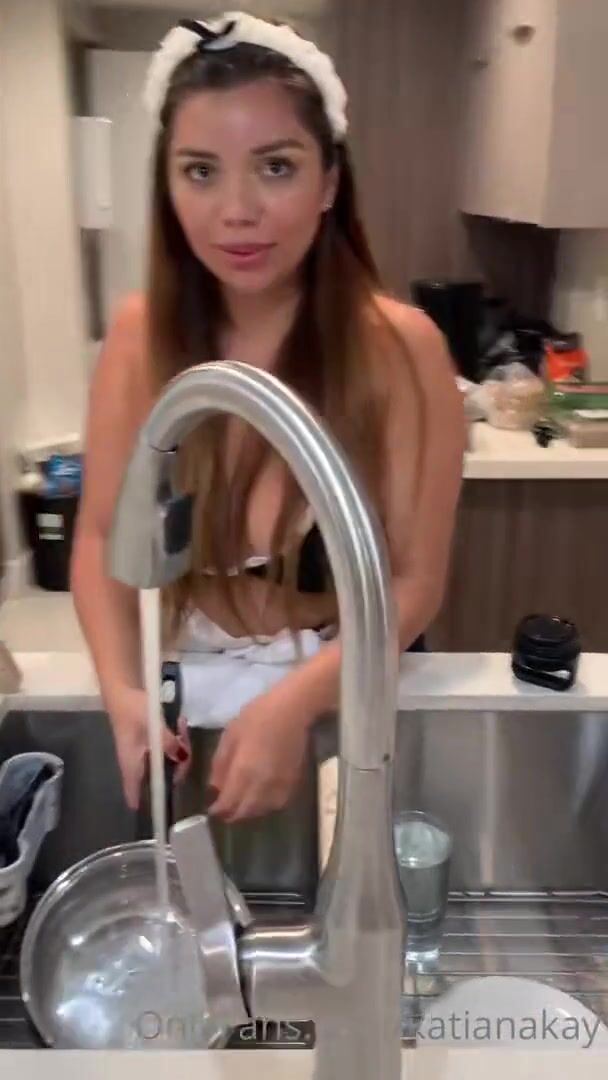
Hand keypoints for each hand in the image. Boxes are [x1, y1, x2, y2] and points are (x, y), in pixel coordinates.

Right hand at [108, 687, 190, 809]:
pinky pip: (165, 746)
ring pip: (165, 759)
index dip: (146, 804)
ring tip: (182, 727)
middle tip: (186, 746)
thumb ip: (167, 742)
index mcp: (131, 762)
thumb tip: (181, 758)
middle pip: (159, 775)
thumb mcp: (152, 724)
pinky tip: (179, 724)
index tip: (162, 812)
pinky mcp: (149, 739)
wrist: (122, 686)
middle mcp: (136, 760)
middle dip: (178, 765)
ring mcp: (142, 750)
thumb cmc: (132, 708)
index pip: (134, 791)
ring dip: (178, 747)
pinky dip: (174, 739)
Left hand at [207, 688, 312, 821]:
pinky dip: (267, 806)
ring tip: (242, 807)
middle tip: (224, 812)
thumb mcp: (231, 735)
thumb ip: (221, 763)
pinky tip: (262, 800)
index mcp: (244, 772)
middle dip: (233, 814)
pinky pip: (279, 802)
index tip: (211, 809)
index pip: (229, 803)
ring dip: (250, 812)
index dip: (219, 810)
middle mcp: (262, 784)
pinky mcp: (293, 780)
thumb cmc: (258, 716)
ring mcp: (280, 784)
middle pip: (246, 811)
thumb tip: (214, 787)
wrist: (293, 710)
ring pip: (263, 810)